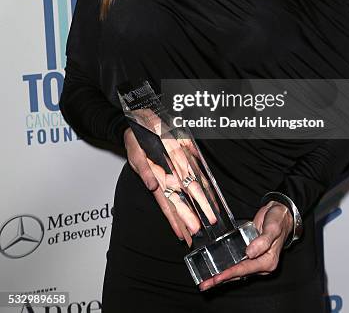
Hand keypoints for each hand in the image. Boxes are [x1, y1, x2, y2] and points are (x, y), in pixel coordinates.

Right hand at [123, 124, 218, 246]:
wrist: (138, 120)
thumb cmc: (136, 139)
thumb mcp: (136, 153)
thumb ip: (144, 170)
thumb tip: (152, 186)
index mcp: (156, 177)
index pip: (167, 202)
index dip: (174, 218)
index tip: (182, 233)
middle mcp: (166, 175)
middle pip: (178, 200)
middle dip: (186, 217)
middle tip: (195, 233)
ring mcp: (173, 167)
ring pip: (184, 190)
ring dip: (190, 206)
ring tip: (195, 226)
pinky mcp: (180, 155)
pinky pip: (192, 170)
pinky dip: (199, 182)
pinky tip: (206, 193)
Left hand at [198, 201, 293, 291]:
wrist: (280, 212)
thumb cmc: (279, 220)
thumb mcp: (273, 228)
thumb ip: (262, 241)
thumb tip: (249, 253)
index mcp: (268, 261)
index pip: (246, 269)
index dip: (230, 273)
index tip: (218, 277)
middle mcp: (261, 263)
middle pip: (239, 273)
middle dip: (222, 279)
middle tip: (206, 284)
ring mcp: (255, 259)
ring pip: (237, 271)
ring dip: (222, 276)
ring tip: (207, 281)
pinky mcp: (251, 253)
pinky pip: (238, 263)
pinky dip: (227, 267)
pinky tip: (217, 269)